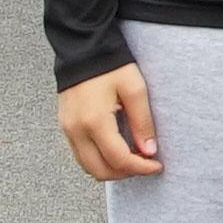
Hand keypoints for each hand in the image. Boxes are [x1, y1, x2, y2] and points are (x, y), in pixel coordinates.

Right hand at [57, 61, 161, 180]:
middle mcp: (76, 131)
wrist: (83, 49)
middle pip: (99, 171)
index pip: (119, 159)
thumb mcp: (135, 89)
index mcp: (94, 122)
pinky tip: (116, 148)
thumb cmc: (111, 65)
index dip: (141, 168)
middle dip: (125, 173)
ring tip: (133, 157)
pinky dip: (99, 159)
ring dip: (111, 168)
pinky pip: (81, 154)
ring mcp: (67, 130)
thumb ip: (142, 122)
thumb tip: (149, 151)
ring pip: (87, 166)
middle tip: (145, 164)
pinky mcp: (65, 127)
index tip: (157, 165)